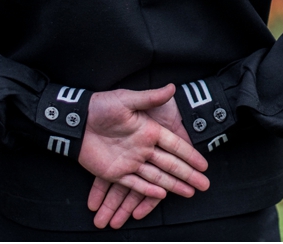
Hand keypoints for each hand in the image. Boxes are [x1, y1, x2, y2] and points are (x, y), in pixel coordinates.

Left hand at [88, 96, 197, 227]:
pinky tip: (161, 196)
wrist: (78, 119)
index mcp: (149, 131)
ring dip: (172, 186)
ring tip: (188, 194)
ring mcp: (131, 161)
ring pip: (155, 178)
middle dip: (188, 176)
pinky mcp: (116, 171)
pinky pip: (134, 183)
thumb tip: (172, 87)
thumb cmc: (103, 106)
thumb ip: (150, 97)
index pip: (175, 146)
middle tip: (204, 186)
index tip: (204, 166)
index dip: (190, 156)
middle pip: (171, 165)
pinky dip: (147, 190)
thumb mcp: (127, 99)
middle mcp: (144, 148)